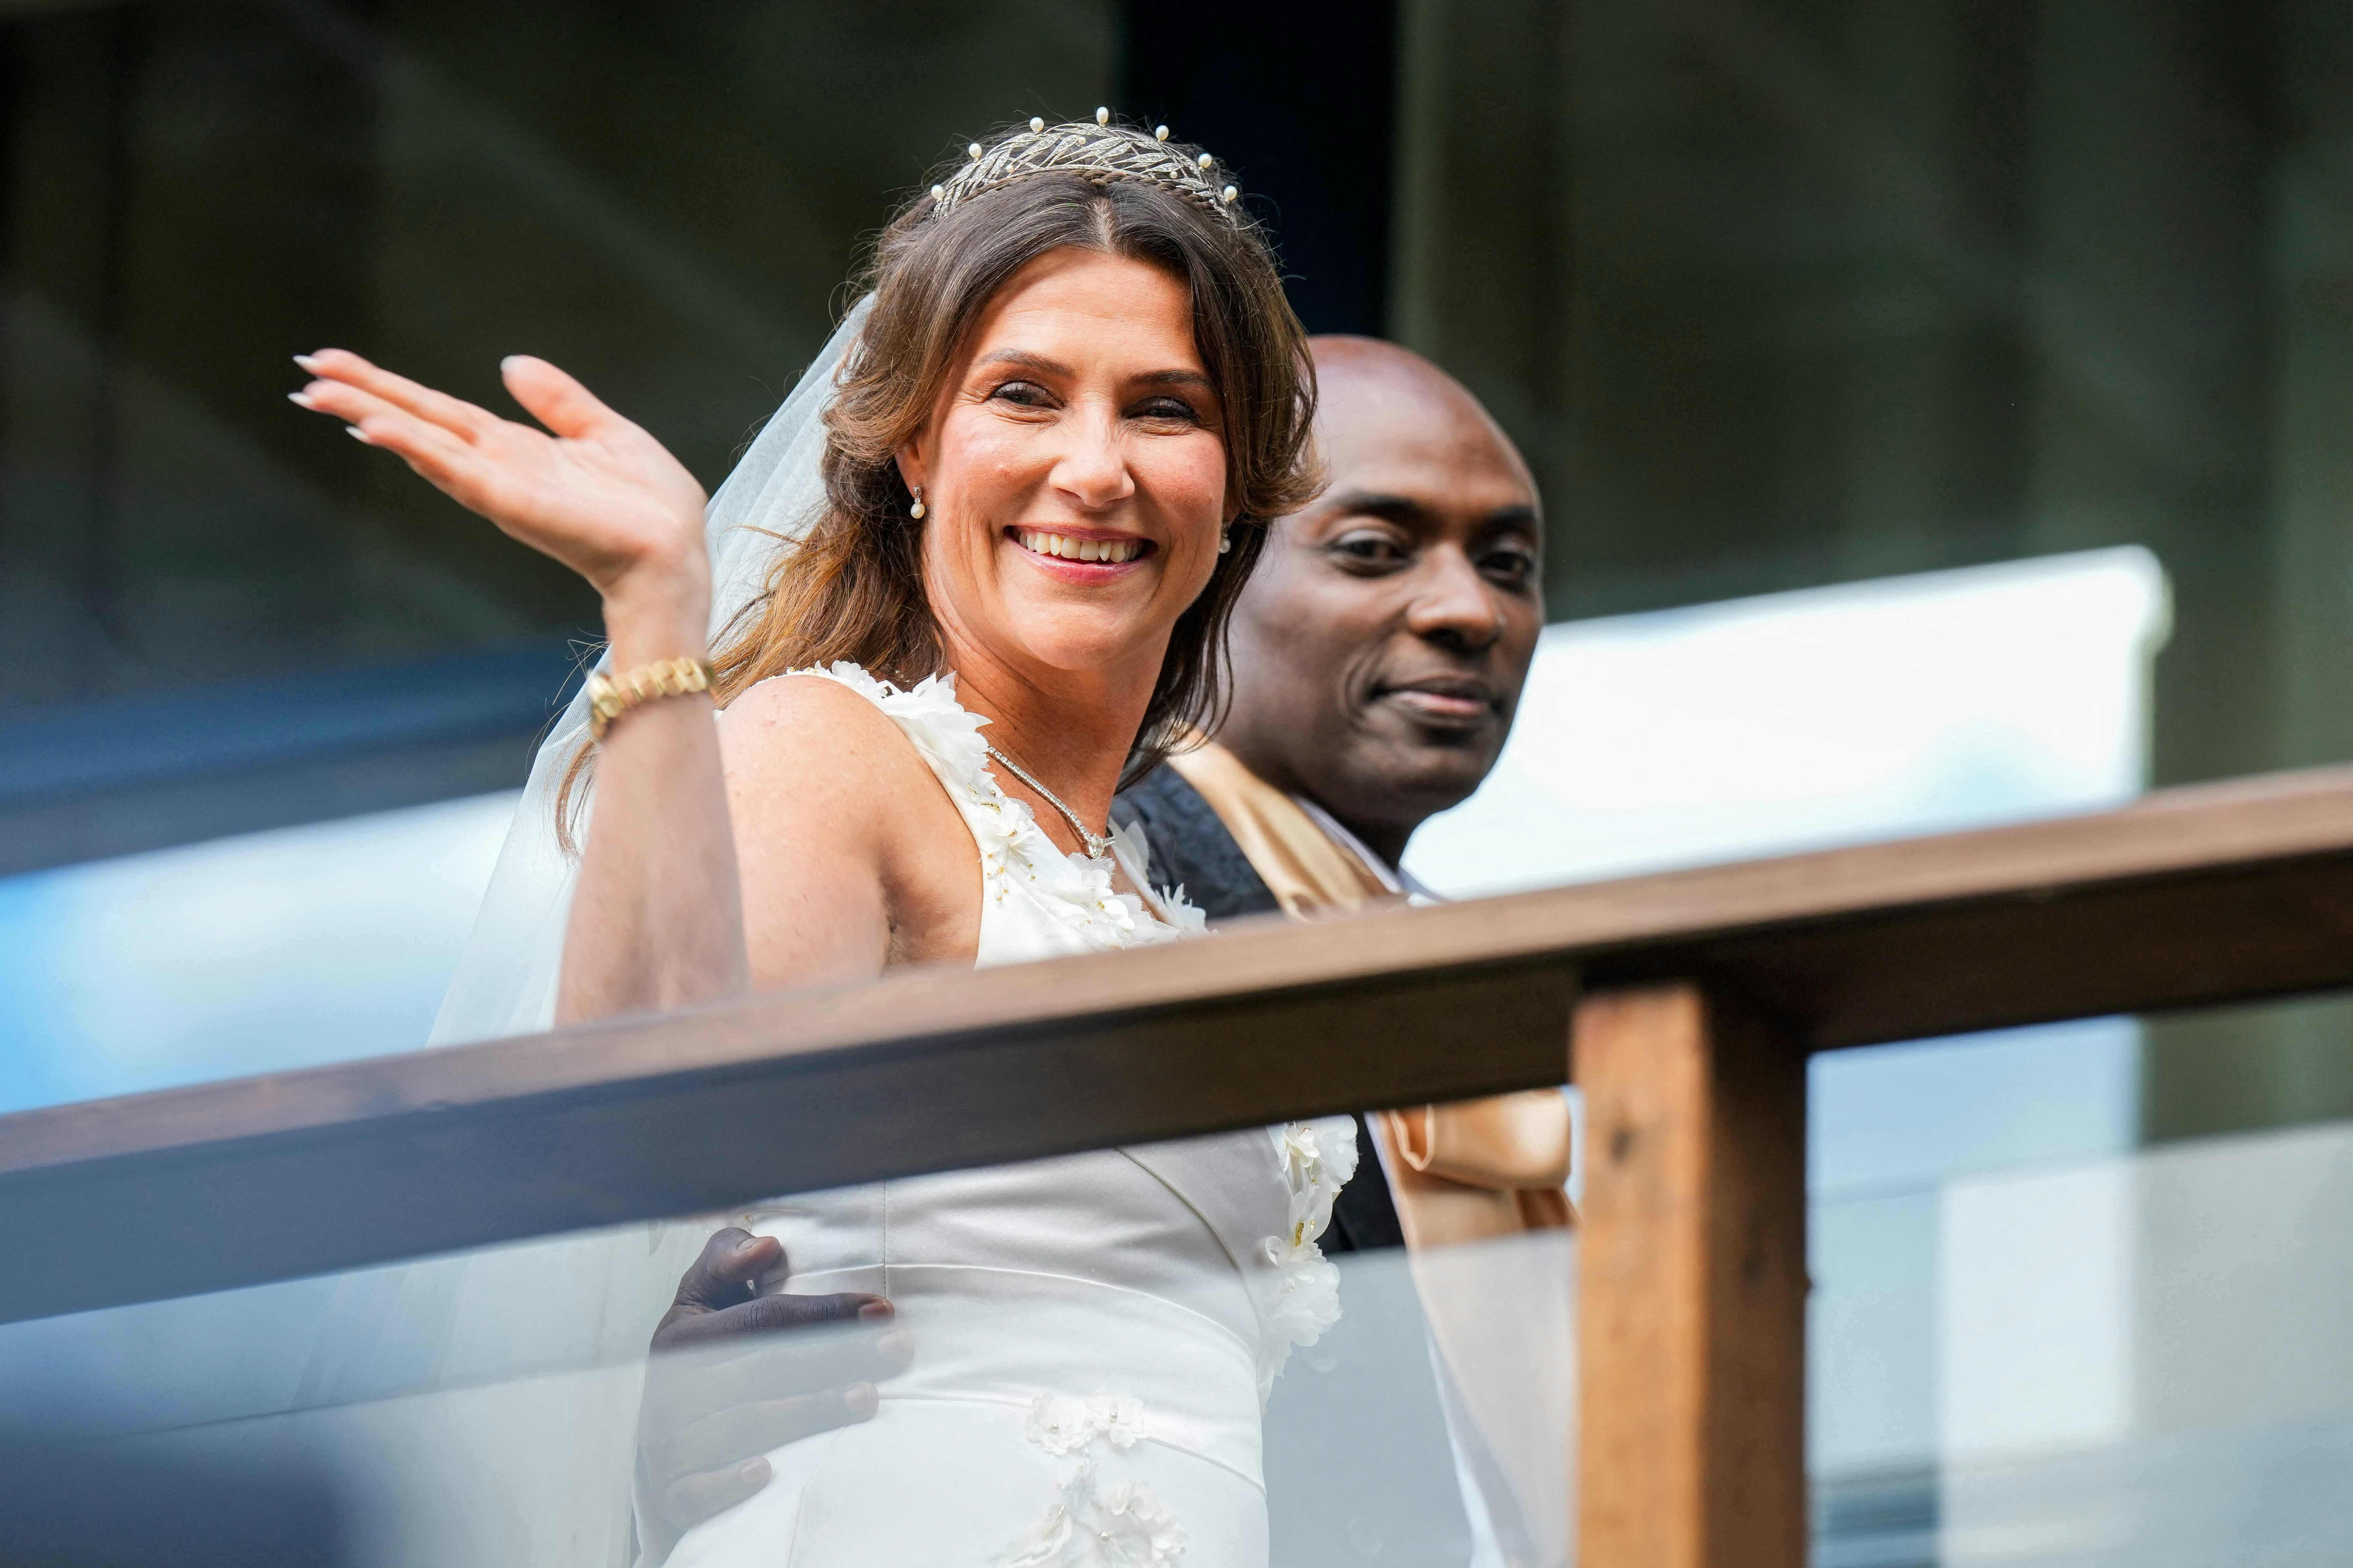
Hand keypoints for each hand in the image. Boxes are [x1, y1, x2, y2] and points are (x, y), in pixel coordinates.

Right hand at [290, 349, 709, 614]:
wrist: (676, 551)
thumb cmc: (650, 505)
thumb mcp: (605, 432)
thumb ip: (558, 401)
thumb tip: (509, 363)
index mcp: (516, 449)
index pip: (439, 412)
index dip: (391, 388)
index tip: (338, 363)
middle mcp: (497, 468)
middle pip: (417, 422)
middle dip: (363, 397)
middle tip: (305, 373)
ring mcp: (499, 487)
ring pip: (422, 443)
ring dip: (372, 417)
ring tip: (319, 393)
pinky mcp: (511, 503)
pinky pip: (455, 470)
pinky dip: (416, 449)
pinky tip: (376, 428)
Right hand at [636, 1228, 912, 1553]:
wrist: (664, 1441)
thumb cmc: (700, 1356)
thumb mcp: (701, 1299)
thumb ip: (726, 1259)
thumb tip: (767, 1245)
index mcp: (681, 1337)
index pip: (764, 1319)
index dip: (824, 1313)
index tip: (882, 1309)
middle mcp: (671, 1389)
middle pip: (765, 1370)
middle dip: (836, 1358)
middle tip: (895, 1351)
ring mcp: (668, 1443)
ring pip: (743, 1426)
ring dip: (806, 1413)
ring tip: (868, 1398)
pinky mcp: (670, 1491)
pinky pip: (695, 1491)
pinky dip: (727, 1484)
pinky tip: (765, 1475)